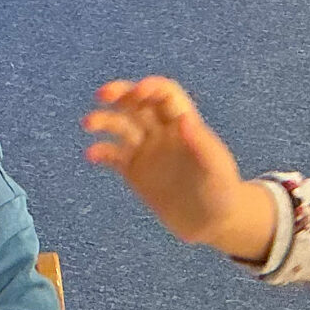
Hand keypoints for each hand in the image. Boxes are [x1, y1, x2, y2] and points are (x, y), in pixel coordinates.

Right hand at [83, 77, 276, 261]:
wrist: (211, 222)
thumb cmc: (222, 191)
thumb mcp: (217, 169)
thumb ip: (202, 145)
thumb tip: (185, 121)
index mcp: (184, 123)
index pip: (165, 94)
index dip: (150, 87)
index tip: (137, 93)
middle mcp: (163, 131)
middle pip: (138, 103)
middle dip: (120, 94)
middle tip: (102, 95)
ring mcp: (147, 151)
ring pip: (121, 126)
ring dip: (104, 120)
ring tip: (88, 123)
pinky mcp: (135, 172)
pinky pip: (113, 156)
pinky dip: (101, 152)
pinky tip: (91, 155)